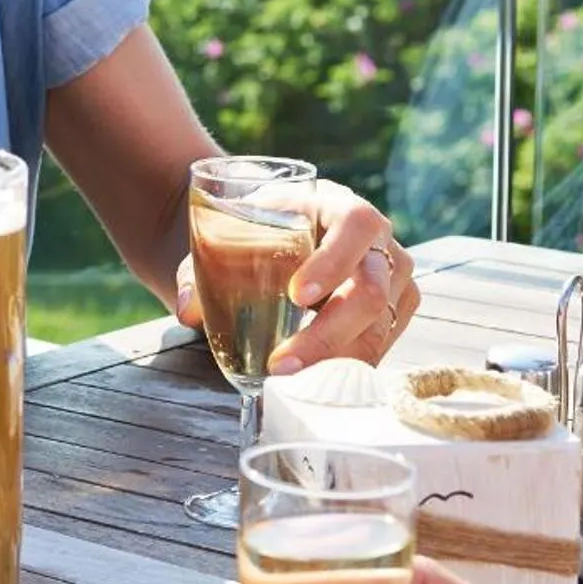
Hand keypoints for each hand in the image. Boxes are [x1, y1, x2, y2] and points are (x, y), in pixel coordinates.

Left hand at [172, 179, 418, 370]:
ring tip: (289, 378)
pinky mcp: (396, 309)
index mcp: (339, 205)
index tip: (296, 296)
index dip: (333, 262)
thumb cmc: (256, 231)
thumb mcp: (229, 235)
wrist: (278, 233)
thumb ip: (199, 269)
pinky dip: (349, 364)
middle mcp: (378, 241)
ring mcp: (393, 276)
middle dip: (328, 332)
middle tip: (281, 363)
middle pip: (373, 288)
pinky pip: (383, 343)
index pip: (355, 226)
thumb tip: (187, 309)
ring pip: (381, 324)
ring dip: (336, 358)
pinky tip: (313, 378)